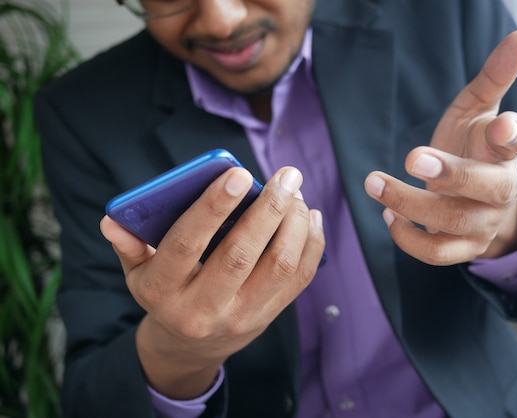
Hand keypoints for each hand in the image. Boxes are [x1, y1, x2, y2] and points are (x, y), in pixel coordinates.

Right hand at [100, 166, 324, 398]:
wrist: (192, 346)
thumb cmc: (167, 295)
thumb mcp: (139, 274)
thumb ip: (129, 245)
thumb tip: (112, 221)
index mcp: (164, 291)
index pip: (186, 244)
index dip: (212, 207)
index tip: (238, 174)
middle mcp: (204, 308)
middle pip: (241, 254)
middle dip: (268, 210)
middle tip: (287, 176)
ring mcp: (242, 316)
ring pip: (279, 266)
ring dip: (294, 224)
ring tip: (296, 193)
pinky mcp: (270, 316)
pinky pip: (300, 278)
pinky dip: (311, 244)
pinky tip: (309, 217)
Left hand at [365, 30, 516, 264]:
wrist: (476, 201)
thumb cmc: (474, 149)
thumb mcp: (479, 110)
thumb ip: (494, 77)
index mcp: (506, 152)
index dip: (513, 134)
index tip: (498, 126)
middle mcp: (501, 189)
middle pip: (487, 188)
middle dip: (449, 173)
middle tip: (412, 157)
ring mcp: (483, 222)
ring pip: (453, 220)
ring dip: (409, 202)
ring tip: (374, 182)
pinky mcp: (463, 248)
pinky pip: (436, 253)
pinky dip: (407, 237)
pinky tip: (388, 214)